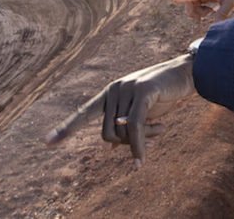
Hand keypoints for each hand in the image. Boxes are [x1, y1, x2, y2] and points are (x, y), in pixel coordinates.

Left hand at [45, 54, 195, 165]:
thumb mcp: (142, 112)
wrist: (186, 74)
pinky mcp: (142, 92)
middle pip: (108, 134)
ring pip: (122, 133)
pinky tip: (141, 159)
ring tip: (160, 128)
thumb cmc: (164, 94)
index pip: (84, 113)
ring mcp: (126, 89)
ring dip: (141, 141)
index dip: (66, 128)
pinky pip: (134, 127)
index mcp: (109, 94)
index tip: (47, 142)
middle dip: (127, 144)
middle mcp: (113, 90)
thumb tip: (112, 148)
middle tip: (150, 137)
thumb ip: (125, 125)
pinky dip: (139, 146)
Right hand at [174, 0, 233, 20]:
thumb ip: (222, 14)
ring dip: (199, 11)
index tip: (175, 0)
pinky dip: (203, 9)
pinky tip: (212, 11)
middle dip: (193, 13)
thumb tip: (216, 25)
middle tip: (200, 21)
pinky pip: (199, 3)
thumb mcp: (229, 3)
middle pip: (190, 2)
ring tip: (211, 13)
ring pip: (194, 4)